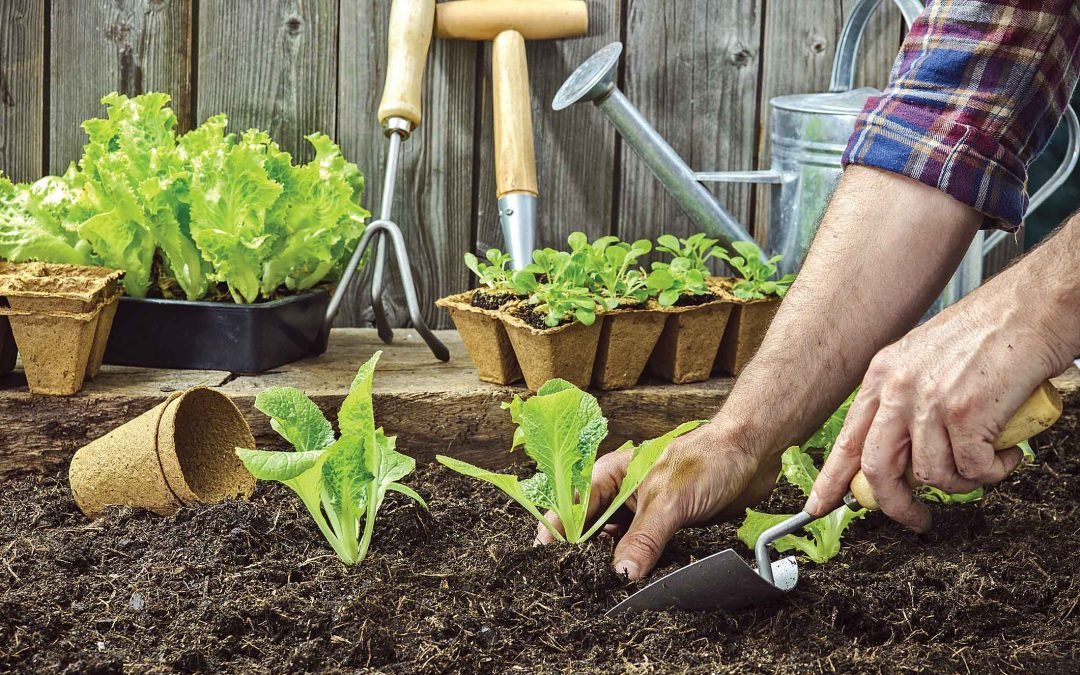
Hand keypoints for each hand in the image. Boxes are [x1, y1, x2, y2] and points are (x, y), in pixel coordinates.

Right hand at [535, 422, 778, 579]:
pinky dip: (639, 567)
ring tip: (601, 592)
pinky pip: (644, 552)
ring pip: (617, 544)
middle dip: (583, 556)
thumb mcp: (669, 501)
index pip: (573, 508)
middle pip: (591, 530)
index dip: (557, 533)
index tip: (544, 561)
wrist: (753, 453)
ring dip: (613, 564)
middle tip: (575, 586)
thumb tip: (621, 575)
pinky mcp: (666, 527)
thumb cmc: (708, 459)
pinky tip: (637, 584)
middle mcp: (623, 494)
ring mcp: (644, 512)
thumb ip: (643, 539)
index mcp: (611, 475)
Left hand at [806, 290, 1068, 530]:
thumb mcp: (926, 360)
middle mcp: (898, 388)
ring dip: (963, 482)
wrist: (1033, 307)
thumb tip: (905, 454)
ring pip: (932, 475)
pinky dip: (994, 471)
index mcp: (882, 375)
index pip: (847, 438)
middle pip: (877, 468)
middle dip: (895, 505)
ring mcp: (929, 401)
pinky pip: (972, 470)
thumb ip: (907, 401)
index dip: (831, 479)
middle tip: (916, 520)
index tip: (818, 506)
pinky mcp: (965, 414)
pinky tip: (1006, 452)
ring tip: (986, 463)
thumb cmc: (991, 333)